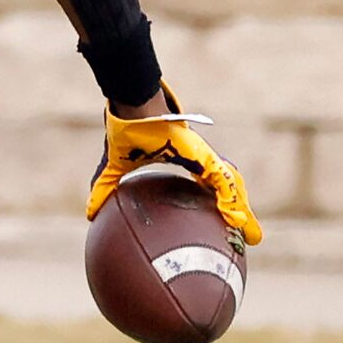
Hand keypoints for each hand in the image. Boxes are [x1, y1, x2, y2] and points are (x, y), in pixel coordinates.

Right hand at [88, 85, 262, 243]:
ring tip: (252, 234)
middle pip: (226, 190)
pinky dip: (232, 204)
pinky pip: (224, 184)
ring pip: (231, 188)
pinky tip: (238, 222)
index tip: (221, 225)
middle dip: (237, 213)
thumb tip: (90, 213)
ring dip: (242, 212)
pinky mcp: (205, 157)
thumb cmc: (127, 129)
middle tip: (249, 235)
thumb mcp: (115, 166)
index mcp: (183, 162)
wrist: (134, 107)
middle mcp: (199, 160)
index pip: (204, 188)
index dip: (214, 206)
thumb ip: (105, 188)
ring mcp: (205, 158)